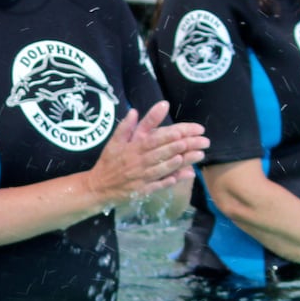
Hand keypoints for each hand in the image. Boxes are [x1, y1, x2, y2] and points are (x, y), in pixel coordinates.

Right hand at [87, 101, 206, 207]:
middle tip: (201, 140)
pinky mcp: (143, 189)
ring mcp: (142, 176)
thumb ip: (125, 127)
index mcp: (132, 148)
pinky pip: (160, 184)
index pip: (153, 139)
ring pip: (164, 167)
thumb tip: (135, 111)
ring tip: (199, 154)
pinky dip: (172, 180)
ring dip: (183, 161)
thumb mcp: (113, 142)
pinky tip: (186, 175)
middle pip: (163, 152)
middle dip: (183, 146)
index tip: (182, 131)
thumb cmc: (108, 162)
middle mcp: (138, 162)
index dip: (168, 135)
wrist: (98, 187)